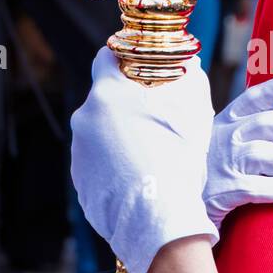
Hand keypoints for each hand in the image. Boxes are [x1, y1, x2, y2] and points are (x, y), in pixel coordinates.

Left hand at [71, 47, 216, 272]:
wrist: (161, 215)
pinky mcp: (79, 179)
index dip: (123, 59)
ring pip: (99, 132)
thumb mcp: (194, 108)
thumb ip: (187, 77)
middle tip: (152, 120)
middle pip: (104, 99)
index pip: (105, 57)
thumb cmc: (180, 158)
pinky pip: (96, 162)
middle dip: (124, 105)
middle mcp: (85, 117)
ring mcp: (79, 150)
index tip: (137, 68)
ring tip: (147, 156)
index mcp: (108, 92)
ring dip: (117, 137)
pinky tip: (136, 177)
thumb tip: (187, 63)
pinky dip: (112, 165)